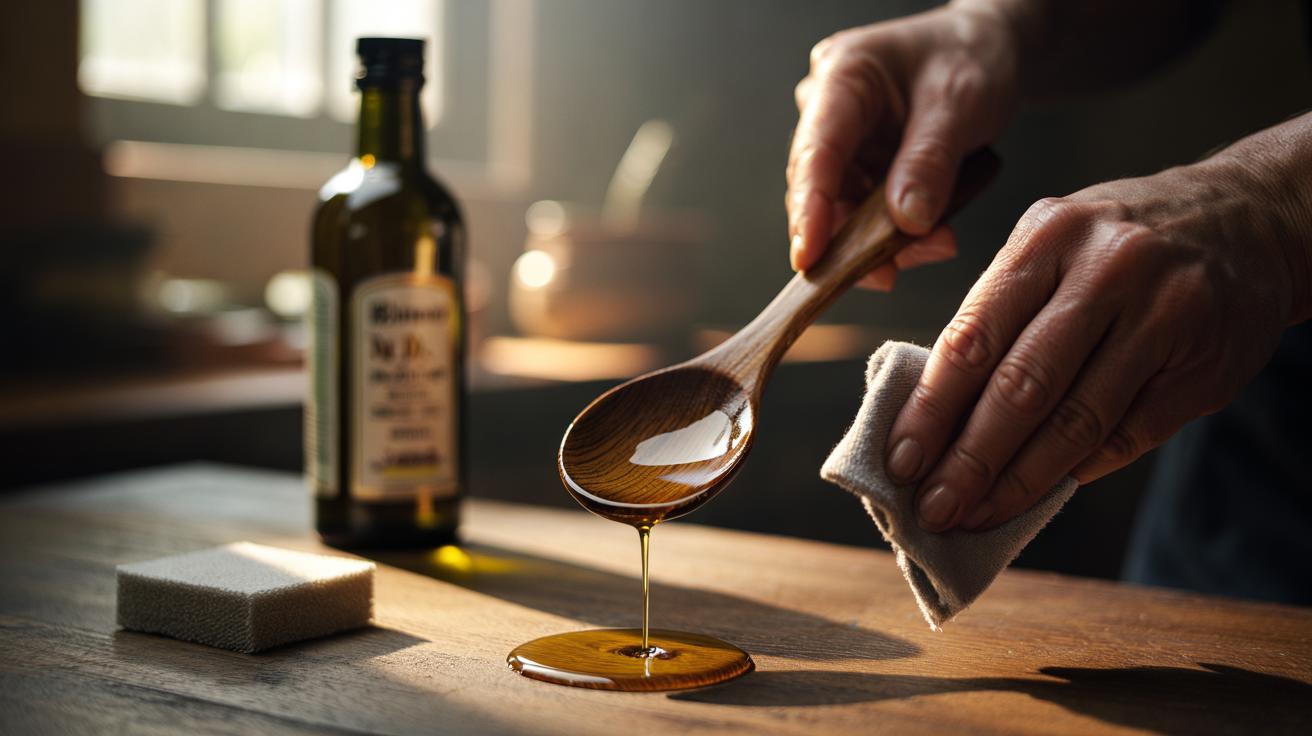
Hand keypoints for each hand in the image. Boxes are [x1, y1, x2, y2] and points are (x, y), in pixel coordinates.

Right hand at [787, 3, 1019, 288]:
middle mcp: (829, 110)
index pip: (816, 150)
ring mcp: (843, 141)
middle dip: (854, 236)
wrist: (990, 51)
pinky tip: (932, 237)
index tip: (810, 257)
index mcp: (842, 76)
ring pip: (843, 209)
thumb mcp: (960, 102)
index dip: (809, 208)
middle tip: (891, 272)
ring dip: (882, 240)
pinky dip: (897, 233)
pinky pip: (865, 214)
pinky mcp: (860, 167)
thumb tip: (906, 223)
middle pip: (821, 188)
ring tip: (937, 245)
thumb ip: (931, 161)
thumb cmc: (971, 57)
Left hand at [885, 157, 1305, 531]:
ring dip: (1018, 481)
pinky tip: (1039, 494)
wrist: (1251, 221)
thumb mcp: (1052, 244)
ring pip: (1076, 420)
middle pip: (1022, 386)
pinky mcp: (1204, 367)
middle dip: (968, 459)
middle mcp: (1107, 270)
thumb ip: (998, 313)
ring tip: (976, 514)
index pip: (974, 336)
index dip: (931, 408)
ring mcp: (1163, 318)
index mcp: (1048, 236)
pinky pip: (1128, 435)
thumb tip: (934, 413)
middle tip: (932, 506)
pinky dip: (1077, 471)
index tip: (898, 460)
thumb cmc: (1118, 244)